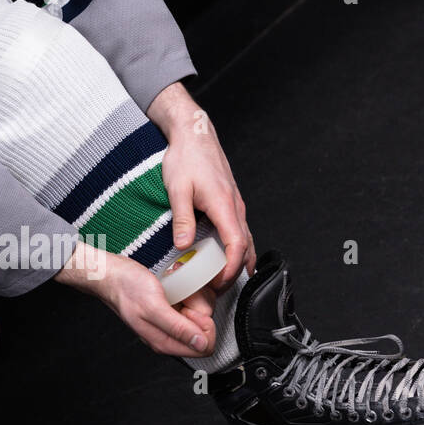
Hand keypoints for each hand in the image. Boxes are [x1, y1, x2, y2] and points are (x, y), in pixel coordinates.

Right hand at [56, 241, 216, 356]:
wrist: (110, 274)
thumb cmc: (126, 288)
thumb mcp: (153, 306)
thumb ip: (178, 328)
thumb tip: (201, 344)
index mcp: (165, 342)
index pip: (204, 347)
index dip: (204, 326)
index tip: (190, 309)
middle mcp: (169, 336)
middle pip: (204, 329)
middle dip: (199, 307)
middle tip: (182, 294)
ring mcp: (170, 322)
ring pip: (200, 314)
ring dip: (194, 296)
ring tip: (176, 287)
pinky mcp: (171, 309)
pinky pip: (192, 303)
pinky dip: (189, 291)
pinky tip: (176, 284)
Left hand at [148, 82, 254, 289]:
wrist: (195, 135)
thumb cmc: (186, 158)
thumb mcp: (177, 189)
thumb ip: (182, 219)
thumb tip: (184, 246)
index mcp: (224, 205)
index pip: (236, 245)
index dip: (231, 268)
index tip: (219, 282)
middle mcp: (235, 206)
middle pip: (244, 247)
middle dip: (234, 271)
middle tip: (217, 289)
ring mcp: (236, 204)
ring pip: (245, 239)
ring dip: (238, 262)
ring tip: (223, 280)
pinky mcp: (231, 203)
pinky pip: (240, 231)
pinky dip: (238, 249)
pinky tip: (230, 259)